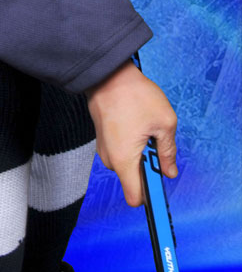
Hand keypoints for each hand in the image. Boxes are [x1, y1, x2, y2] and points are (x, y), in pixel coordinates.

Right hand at [86, 60, 177, 206]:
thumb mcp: (164, 123)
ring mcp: (104, 148)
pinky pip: (120, 150)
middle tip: (156, 143)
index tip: (162, 186)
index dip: (152, 197)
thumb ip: (169, 152)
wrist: (107, 73)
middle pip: (133, 179)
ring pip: (128, 163)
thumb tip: (169, 170)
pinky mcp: (103, 137)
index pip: (135, 198)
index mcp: (124, 161)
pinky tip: (136, 122)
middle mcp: (111, 159)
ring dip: (140, 153)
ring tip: (145, 128)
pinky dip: (131, 143)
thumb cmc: (133, 95)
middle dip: (148, 168)